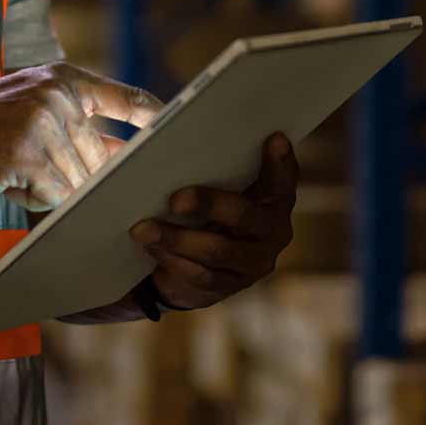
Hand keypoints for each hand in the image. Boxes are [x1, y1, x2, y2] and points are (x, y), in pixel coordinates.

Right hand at [0, 63, 162, 210]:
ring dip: (49, 190)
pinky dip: (32, 199)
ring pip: (78, 182)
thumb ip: (78, 129)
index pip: (130, 100)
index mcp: (63, 79)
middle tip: (36, 175)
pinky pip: (53, 196)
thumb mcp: (29, 113)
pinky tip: (4, 181)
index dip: (159, 123)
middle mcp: (57, 94)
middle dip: (79, 180)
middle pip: (101, 159)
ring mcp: (41, 122)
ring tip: (10, 171)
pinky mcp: (24, 153)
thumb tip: (131, 162)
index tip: (183, 143)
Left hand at [131, 132, 298, 309]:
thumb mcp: (214, 184)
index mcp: (274, 197)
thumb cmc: (204, 207)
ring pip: (217, 251)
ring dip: (176, 239)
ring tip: (143, 228)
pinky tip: (151, 246)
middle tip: (175, 200)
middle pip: (244, 216)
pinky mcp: (230, 286)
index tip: (274, 138)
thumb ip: (210, 166)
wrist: (191, 260)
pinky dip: (172, 259)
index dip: (280, 161)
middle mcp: (273, 231)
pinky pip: (201, 275)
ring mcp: (253, 263)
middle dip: (208, 205)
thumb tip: (160, 139)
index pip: (282, 178)